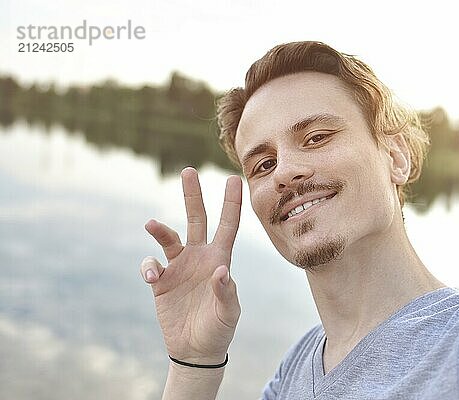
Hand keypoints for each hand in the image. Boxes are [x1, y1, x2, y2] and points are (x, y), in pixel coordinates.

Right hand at [140, 167, 241, 364]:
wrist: (195, 349)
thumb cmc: (219, 329)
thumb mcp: (229, 313)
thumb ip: (226, 291)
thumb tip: (221, 269)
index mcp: (220, 259)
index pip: (228, 226)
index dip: (232, 204)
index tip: (234, 179)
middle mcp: (199, 257)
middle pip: (196, 219)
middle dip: (192, 196)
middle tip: (189, 171)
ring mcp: (179, 266)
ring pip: (168, 237)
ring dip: (160, 229)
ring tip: (151, 225)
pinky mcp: (161, 281)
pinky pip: (150, 265)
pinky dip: (148, 267)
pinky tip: (153, 278)